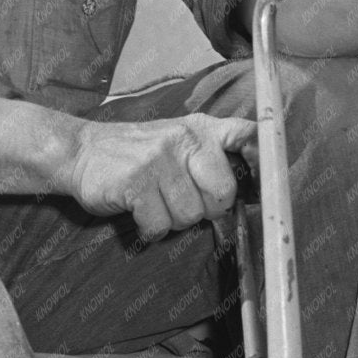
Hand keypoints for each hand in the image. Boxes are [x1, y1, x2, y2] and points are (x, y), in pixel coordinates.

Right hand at [66, 113, 257, 241]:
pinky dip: (150, 229)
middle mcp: (184, 138)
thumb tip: (258, 192)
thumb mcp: (179, 140)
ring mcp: (160, 158)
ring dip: (172, 220)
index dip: (267, 160)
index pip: (248, 135)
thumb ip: (214, 155)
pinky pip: (160, 226)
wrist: (83, 152)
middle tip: (181, 200)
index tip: (274, 185)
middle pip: (223, 194)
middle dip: (205, 209)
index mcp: (201, 128)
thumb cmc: (140, 155)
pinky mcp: (136, 182)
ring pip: (191, 216)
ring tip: (154, 200)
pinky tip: (139, 211)